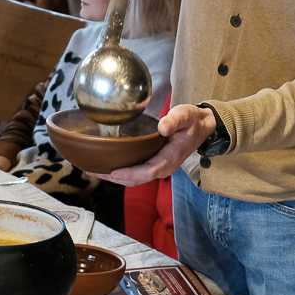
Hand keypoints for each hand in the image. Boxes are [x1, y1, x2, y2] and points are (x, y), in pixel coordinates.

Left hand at [87, 104, 217, 186]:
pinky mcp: (154, 164)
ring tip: (94, 170)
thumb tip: (161, 128)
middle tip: (92, 171)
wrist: (202, 127)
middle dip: (113, 178)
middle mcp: (163, 167)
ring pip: (134, 179)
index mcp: (169, 159)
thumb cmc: (192, 120)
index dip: (129, 173)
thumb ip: (174, 120)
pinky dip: (121, 172)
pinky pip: (136, 173)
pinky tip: (108, 165)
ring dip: (114, 177)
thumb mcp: (185, 115)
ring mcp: (158, 167)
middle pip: (135, 180)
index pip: (147, 172)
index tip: (112, 171)